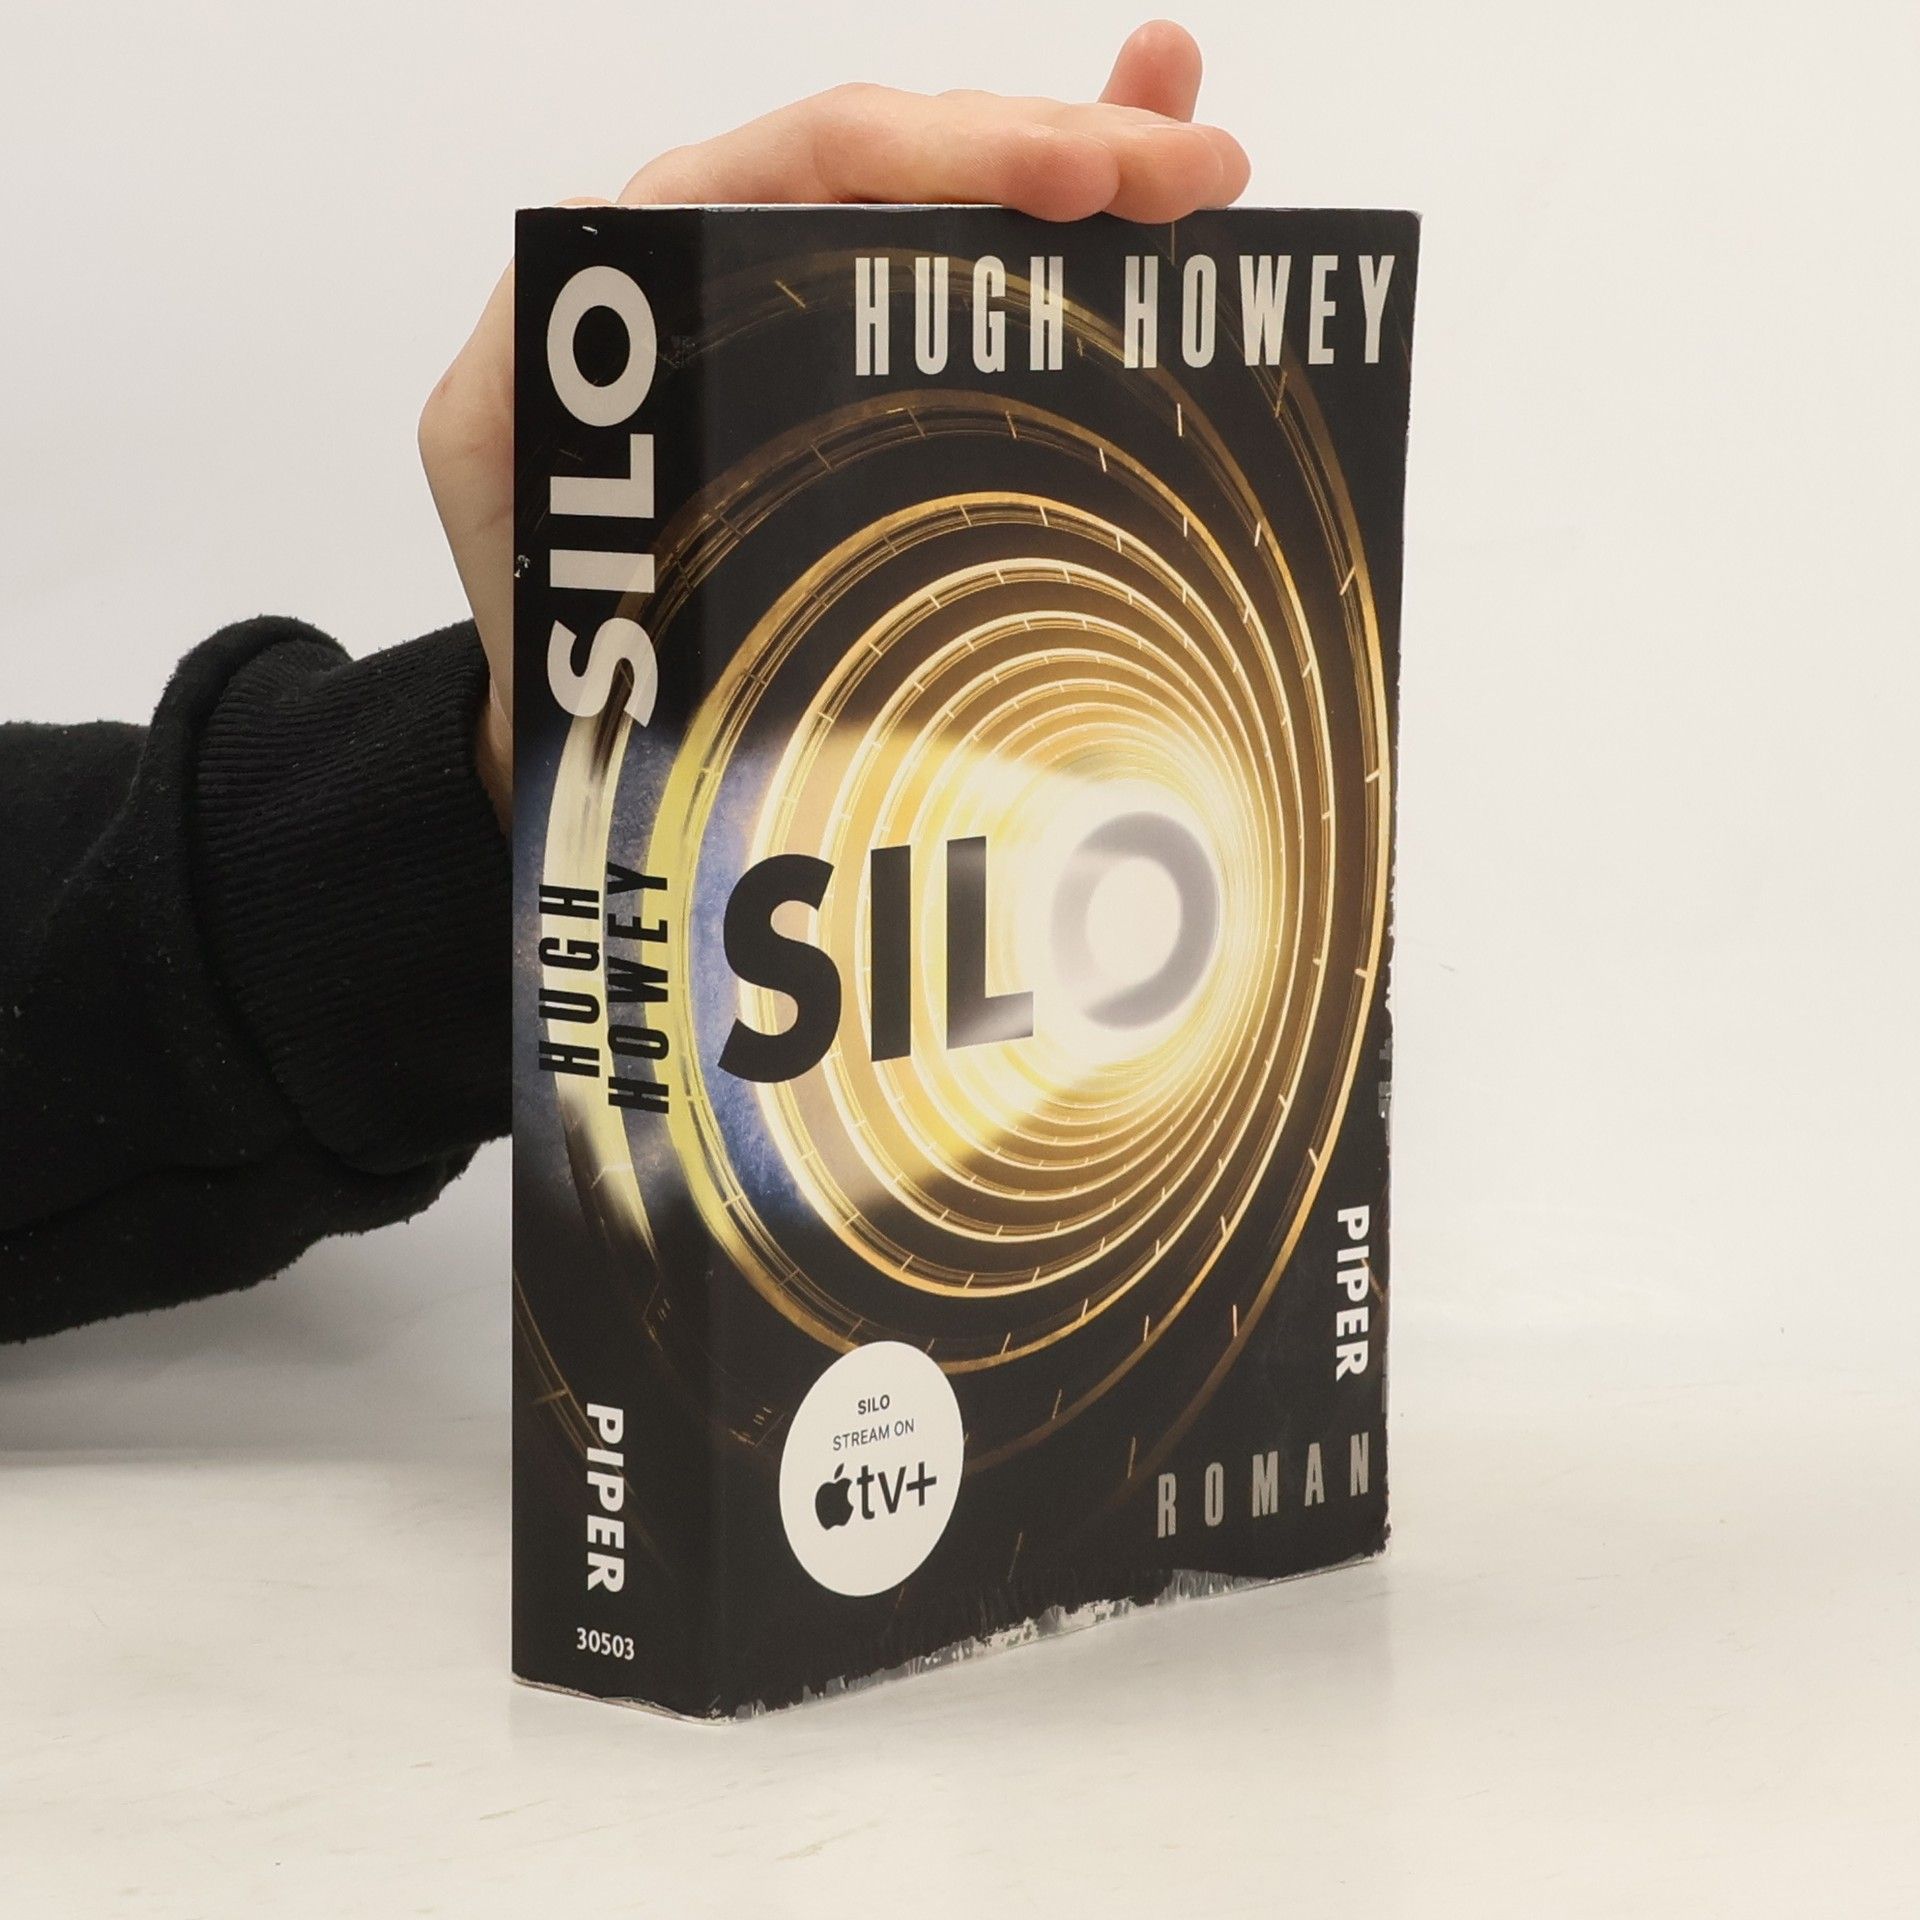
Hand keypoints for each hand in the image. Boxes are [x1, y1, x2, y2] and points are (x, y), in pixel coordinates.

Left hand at [419, 19, 1250, 819]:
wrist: (566, 691)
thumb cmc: (541, 591)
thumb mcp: (496, 482)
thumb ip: (518, 393)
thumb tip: (579, 275)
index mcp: (656, 257)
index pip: (817, 161)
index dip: (949, 152)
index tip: (1074, 179)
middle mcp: (743, 256)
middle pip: (916, 161)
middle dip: (1060, 147)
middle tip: (1186, 173)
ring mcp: (816, 308)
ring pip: (958, 202)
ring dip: (1090, 161)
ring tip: (1199, 152)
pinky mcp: (867, 377)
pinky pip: (973, 273)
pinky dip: (1069, 219)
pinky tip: (1156, 155)